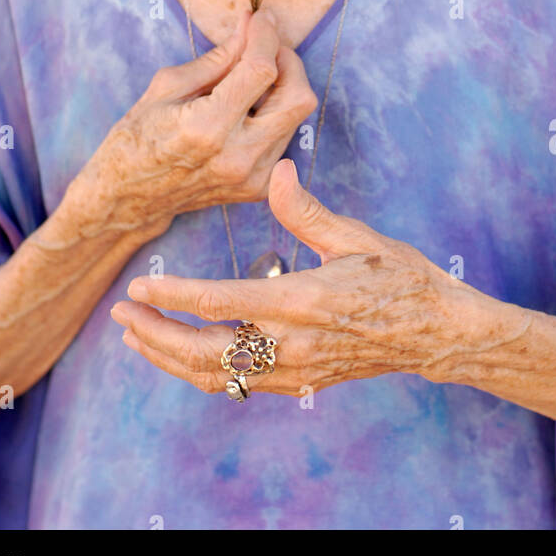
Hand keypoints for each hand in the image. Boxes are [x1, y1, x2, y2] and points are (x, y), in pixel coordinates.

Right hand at [67, 10, 316, 241]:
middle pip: (298, 97)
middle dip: (288, 61)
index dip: (266, 36)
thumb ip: (217, 58)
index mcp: (207, 127)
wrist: (129, 198)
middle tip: (265, 47)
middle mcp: (237, 156)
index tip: (261, 18)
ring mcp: (251, 177)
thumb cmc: (138, 137)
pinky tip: (249, 109)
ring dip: (283, 87)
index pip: (261, 70)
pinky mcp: (257, 188)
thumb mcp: (167, 87)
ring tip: (252, 77)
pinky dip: (275, 114)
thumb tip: (249, 27)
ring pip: (296, 117)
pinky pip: (285, 138)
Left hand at [110, 159, 511, 394]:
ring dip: (170, 359)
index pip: (218, 302)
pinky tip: (183, 355)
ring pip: (215, 375)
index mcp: (301, 302)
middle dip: (155, 335)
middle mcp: (291, 344)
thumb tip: (277, 172)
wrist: (435, 332)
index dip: (171, 296)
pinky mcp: (299, 383)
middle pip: (203, 352)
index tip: (137, 287)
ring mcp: (294, 370)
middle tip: (120, 315)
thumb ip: (307, 210)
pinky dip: (202, 372)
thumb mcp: (355, 237)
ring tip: (137, 338)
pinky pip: (239, 384)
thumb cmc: (400, 277)